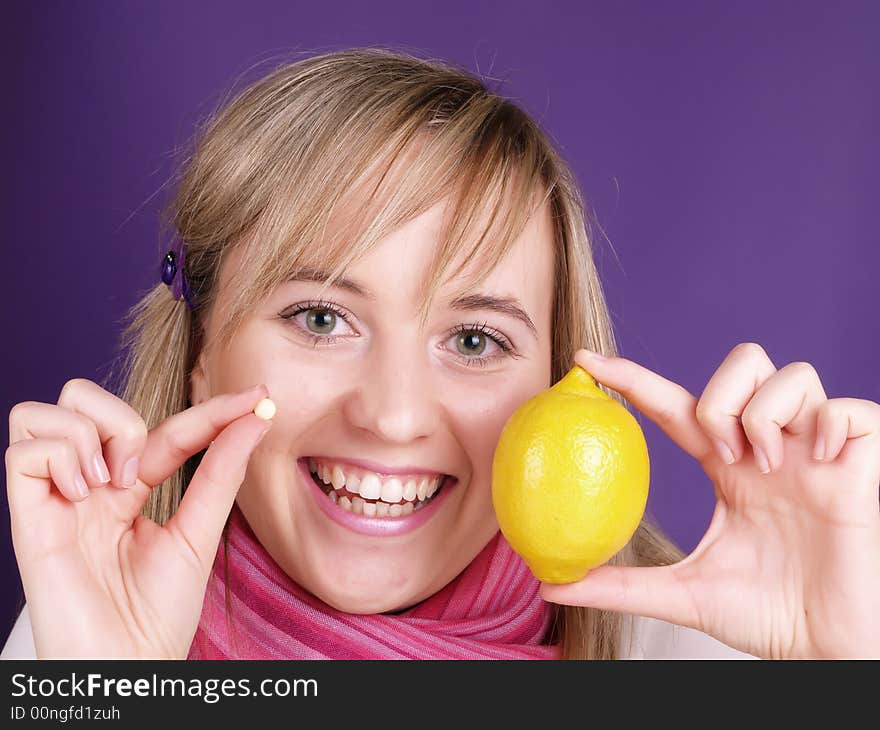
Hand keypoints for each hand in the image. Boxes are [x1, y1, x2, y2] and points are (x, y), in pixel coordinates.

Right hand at [6, 379, 271, 657]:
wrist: (128, 669)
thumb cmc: (159, 614)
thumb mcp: (199, 532)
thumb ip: (221, 472)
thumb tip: (255, 418)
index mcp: (129, 492)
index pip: (164, 429)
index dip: (210, 409)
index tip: (258, 397)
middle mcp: (89, 488)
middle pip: (82, 399)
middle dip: (120, 417)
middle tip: (140, 474)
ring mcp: (56, 499)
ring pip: (44, 412)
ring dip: (87, 434)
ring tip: (108, 485)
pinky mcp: (28, 518)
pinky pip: (23, 451)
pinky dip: (59, 457)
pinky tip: (83, 494)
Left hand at [540, 344, 879, 658]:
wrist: (830, 649)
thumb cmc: (767, 616)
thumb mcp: (684, 594)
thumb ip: (620, 584)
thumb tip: (551, 585)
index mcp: (730, 467)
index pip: (677, 404)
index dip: (632, 378)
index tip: (584, 361)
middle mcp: (771, 447)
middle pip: (744, 362)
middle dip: (722, 397)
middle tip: (723, 455)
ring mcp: (817, 449)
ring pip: (792, 375)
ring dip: (766, 415)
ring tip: (768, 467)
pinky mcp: (862, 461)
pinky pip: (850, 409)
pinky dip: (831, 425)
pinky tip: (823, 463)